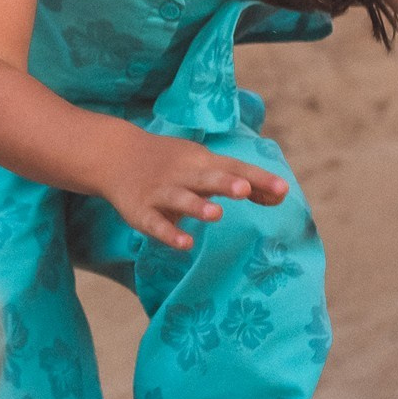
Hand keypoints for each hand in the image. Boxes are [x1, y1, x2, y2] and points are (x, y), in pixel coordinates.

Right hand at [101, 128, 286, 249]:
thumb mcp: (207, 166)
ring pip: (181, 198)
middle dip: (226, 183)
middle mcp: (183, 174)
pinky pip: (156, 224)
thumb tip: (281, 196)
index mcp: (203, 162)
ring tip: (216, 214)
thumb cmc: (174, 164)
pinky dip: (170, 233)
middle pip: (207, 178)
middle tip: (245, 189)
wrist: (115, 154)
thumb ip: (244, 183)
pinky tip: (185, 244)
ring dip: (197, 206)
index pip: (234, 167)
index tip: (282, 190)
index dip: (258, 179)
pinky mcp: (142, 211)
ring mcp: (161, 192)